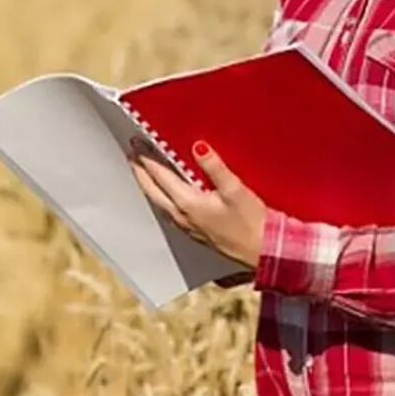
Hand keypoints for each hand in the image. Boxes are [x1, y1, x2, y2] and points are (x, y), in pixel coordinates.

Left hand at [129, 141, 266, 269]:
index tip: (136, 143)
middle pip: (152, 190)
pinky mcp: (194, 233)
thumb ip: (214, 167)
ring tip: (144, 172)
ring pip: (158, 202)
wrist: (262, 251)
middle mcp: (181, 216)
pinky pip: (168, 212)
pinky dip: (161, 198)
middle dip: (140, 171)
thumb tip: (198, 146)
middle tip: (132, 155)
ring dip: (148, 186)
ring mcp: (186, 227)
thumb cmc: (252, 222)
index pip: (160, 176)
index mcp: (188, 203)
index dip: (146, 158)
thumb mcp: (234, 190)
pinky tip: (166, 196)